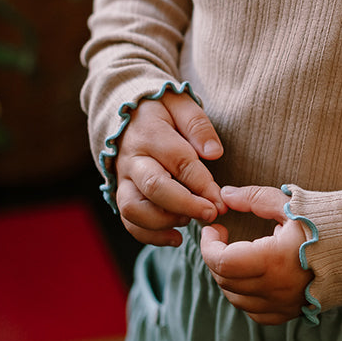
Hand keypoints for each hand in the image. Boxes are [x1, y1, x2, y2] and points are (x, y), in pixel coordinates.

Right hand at [115, 90, 225, 246]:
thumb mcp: (181, 103)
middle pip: (154, 188)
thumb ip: (197, 125)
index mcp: (150, 133)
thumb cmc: (162, 109)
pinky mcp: (120, 193)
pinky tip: (176, 238)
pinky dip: (149, 236)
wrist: (125, 114)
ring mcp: (122, 178)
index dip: (202, 184)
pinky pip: (128, 221)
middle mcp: (132, 158)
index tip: (221, 201)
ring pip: (134, 209)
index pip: (179, 161)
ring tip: (191, 221)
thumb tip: (214, 153)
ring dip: (165, 222)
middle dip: (186, 205)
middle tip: (211, 214)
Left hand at [200, 185, 314, 324]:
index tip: (214, 228)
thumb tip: (225, 195)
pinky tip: (252, 277)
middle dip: (215, 257)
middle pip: (225, 280)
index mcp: (272, 261)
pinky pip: (255, 312)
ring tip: (236, 254)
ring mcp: (284, 305)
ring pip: (236, 299)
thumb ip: (254, 199)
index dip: (208, 244)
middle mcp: (275, 289)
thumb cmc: (329, 222)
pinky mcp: (293, 312)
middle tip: (222, 237)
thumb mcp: (291, 204)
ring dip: (228, 277)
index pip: (220, 261)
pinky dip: (245, 296)